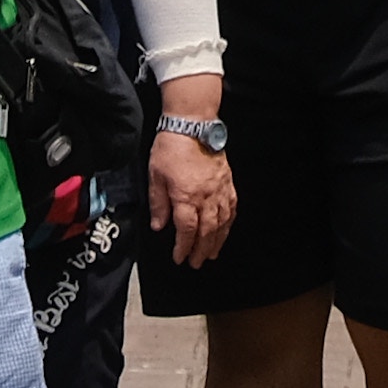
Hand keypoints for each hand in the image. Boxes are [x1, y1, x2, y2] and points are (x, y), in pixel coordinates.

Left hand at [154, 116, 235, 265]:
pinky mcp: (227, 182)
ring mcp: (219, 189)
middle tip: (197, 263)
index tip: (179, 258)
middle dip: (201, 250)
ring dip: (217, 241)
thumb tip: (159, 226)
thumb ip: (158, 204)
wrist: (192, 124)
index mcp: (185, 196)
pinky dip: (229, 222)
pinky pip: (231, 207)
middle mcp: (205, 196)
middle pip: (206, 231)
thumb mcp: (155, 176)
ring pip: (222, 222)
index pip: (186, 230)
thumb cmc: (170, 148)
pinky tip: (226, 229)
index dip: (183, 247)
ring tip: (212, 253)